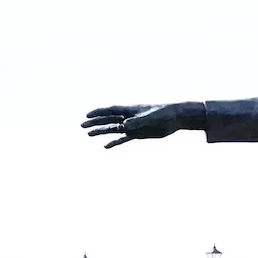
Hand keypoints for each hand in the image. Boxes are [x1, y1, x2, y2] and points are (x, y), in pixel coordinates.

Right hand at [82, 102, 205, 148]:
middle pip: (108, 119)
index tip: (87, 115)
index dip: (98, 112)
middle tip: (82, 126)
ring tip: (88, 135)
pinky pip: (123, 139)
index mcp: (130, 110)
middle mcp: (128, 117)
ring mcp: (132, 126)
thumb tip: (124, 125)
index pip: (110, 110)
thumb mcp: (150, 118)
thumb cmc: (163, 114)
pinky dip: (115, 142)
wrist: (175, 119)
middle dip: (95, 122)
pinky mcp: (138, 134)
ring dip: (101, 132)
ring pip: (113, 129)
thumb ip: (137, 121)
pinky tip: (106, 146)